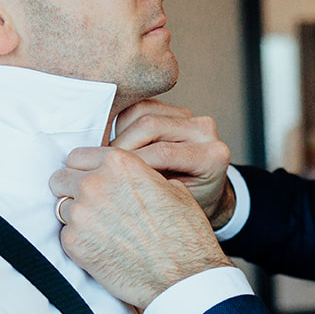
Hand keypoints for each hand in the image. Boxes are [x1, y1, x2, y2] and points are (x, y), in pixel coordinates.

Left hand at [49, 147, 232, 310]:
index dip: (86, 170)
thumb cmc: (184, 235)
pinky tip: (103, 248)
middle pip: (61, 178)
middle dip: (73, 189)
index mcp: (119, 163)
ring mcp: (80, 214)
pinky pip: (65, 234)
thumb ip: (139, 175)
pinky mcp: (73, 243)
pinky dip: (80, 240)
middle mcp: (94, 183)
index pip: (78, 156)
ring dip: (77, 215)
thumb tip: (129, 177)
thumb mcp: (172, 189)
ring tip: (102, 230)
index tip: (92, 181)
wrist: (182, 277)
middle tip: (93, 205)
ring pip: (61, 207)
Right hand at [85, 100, 235, 228]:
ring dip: (119, 133)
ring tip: (111, 157)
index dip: (130, 162)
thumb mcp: (173, 206)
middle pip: (149, 125)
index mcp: (212, 156)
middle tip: (103, 166)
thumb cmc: (189, 205)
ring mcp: (190, 116)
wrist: (205, 194)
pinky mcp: (175, 110)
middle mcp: (205, 130)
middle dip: (120, 146)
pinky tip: (118, 144)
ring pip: (142, 111)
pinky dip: (123, 124)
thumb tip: (112, 179)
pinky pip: (141, 107)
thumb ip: (150, 188)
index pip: (162, 152)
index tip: (108, 176)